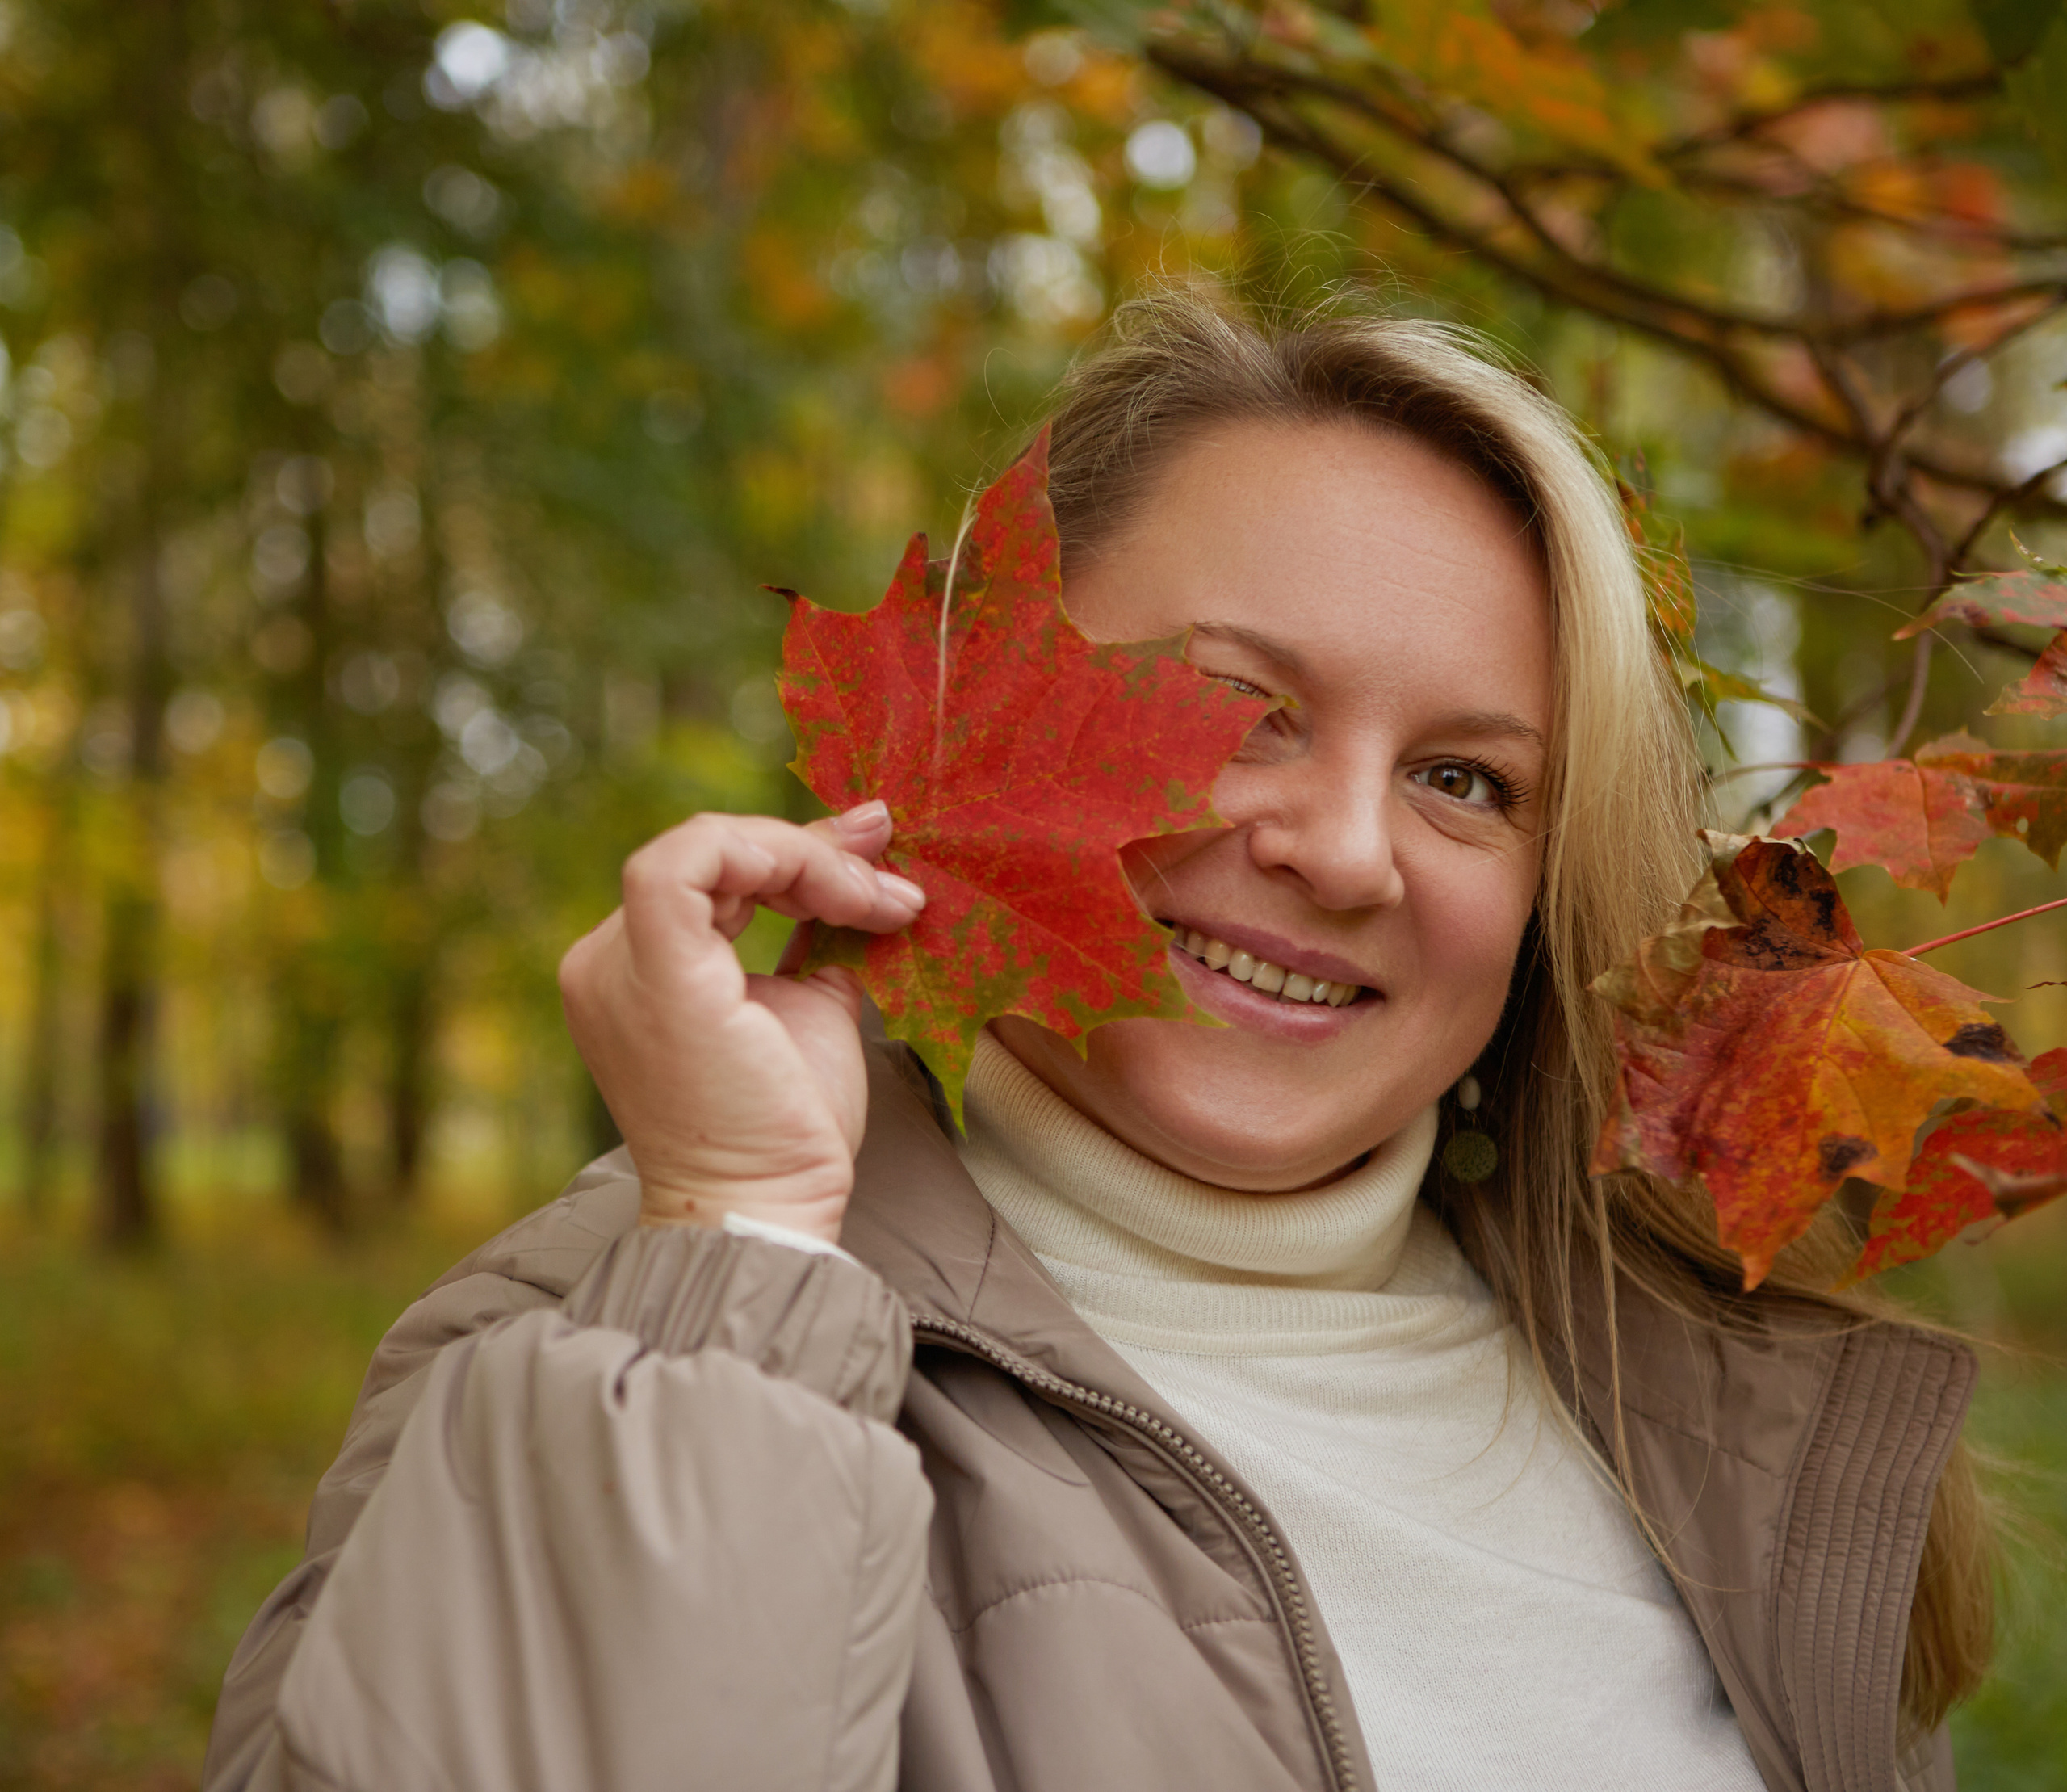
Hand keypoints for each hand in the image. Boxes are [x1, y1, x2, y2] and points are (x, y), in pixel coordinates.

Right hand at [557, 801, 920, 1243]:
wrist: (769, 1209)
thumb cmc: (788, 1130)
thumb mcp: (811, 1007)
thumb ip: (818, 939)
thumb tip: (864, 870)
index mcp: (636, 971)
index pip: (712, 877)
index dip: (798, 859)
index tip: (877, 870)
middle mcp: (606, 962)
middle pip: (712, 857)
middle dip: (814, 852)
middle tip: (891, 877)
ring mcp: (617, 964)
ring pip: (706, 846)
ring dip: (810, 859)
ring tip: (879, 899)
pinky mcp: (654, 969)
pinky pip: (690, 860)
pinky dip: (774, 854)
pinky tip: (838, 892)